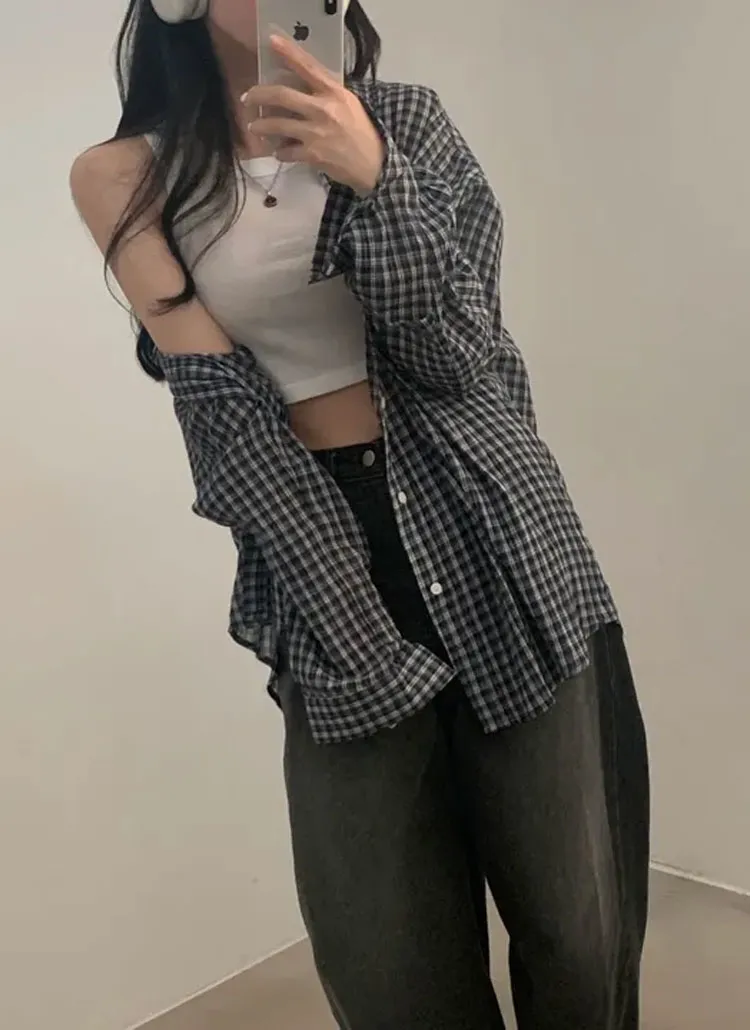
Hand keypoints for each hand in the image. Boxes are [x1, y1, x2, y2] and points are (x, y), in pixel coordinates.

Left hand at [243, 35, 384, 195]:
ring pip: (277, 125)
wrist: (373, 164)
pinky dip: (279, 152)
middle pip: (281, 96)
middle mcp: (323, 109)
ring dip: (261, 126)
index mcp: (333, 93)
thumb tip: (300, 85)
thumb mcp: (348, 103)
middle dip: (258, 95)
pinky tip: (279, 151)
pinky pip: (285, 152)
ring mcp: (316, 133)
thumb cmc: (360, 131)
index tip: (272, 42)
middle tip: (247, 98)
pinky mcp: (312, 155)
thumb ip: (326, 93)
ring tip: (255, 127)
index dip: (288, 53)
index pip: (308, 67)